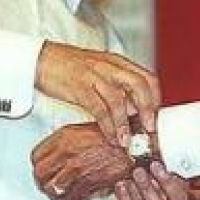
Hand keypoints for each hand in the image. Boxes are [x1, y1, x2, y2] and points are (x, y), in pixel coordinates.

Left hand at [32, 122, 132, 199]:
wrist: (133, 144)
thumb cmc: (113, 134)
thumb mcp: (82, 129)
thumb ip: (64, 140)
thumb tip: (54, 150)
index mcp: (64, 138)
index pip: (36, 156)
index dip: (38, 162)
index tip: (41, 164)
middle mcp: (67, 154)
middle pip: (40, 174)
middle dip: (42, 178)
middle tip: (47, 179)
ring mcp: (77, 171)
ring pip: (53, 189)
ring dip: (55, 190)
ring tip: (59, 188)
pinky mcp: (88, 184)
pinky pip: (70, 198)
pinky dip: (70, 198)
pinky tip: (73, 191)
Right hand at [35, 41, 159, 144]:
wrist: (42, 59)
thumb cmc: (70, 66)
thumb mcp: (100, 71)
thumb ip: (117, 86)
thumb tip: (133, 110)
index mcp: (118, 62)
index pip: (147, 77)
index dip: (156, 98)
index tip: (156, 117)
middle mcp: (110, 66)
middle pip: (140, 85)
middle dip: (148, 110)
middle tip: (149, 130)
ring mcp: (95, 75)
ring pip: (119, 99)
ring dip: (126, 123)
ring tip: (128, 140)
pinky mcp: (79, 86)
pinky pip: (98, 108)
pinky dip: (107, 125)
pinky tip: (110, 136)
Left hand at [113, 163, 188, 199]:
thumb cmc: (154, 186)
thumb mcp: (162, 176)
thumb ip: (162, 168)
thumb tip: (152, 151)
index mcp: (176, 198)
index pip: (177, 195)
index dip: (166, 181)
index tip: (155, 165)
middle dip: (146, 185)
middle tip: (138, 170)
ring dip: (134, 188)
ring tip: (130, 175)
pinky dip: (123, 195)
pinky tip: (121, 184)